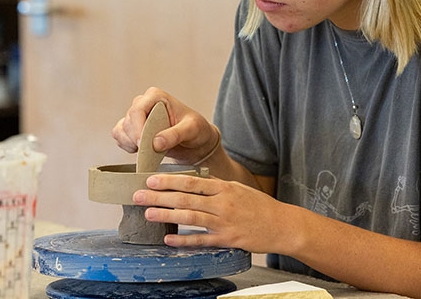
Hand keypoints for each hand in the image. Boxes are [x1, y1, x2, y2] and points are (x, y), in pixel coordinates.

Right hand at [112, 87, 218, 164]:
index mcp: (156, 96)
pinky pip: (119, 136)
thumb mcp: (192, 130)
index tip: (144, 145)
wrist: (195, 141)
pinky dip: (126, 146)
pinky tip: (141, 151)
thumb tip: (156, 143)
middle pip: (128, 121)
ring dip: (131, 143)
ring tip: (148, 151)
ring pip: (121, 129)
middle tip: (150, 152)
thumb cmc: (196, 130)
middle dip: (136, 139)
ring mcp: (137, 116)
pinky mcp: (132, 128)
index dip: (138, 129)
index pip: (137, 110)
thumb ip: (175, 134)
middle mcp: (144, 103)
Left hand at [132, 173, 280, 253]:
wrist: (282, 225)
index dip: (168, 181)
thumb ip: (214, 186)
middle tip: (138, 195)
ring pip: (190, 218)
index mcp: (223, 187)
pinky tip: (169, 240)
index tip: (150, 180)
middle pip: (184, 199)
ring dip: (167, 216)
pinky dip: (184, 240)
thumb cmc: (258, 205)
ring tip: (148, 213)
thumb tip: (190, 182)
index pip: (190, 182)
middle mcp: (222, 203)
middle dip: (159, 197)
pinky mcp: (228, 240)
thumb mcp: (237, 188)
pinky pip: (201, 240)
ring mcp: (224, 222)